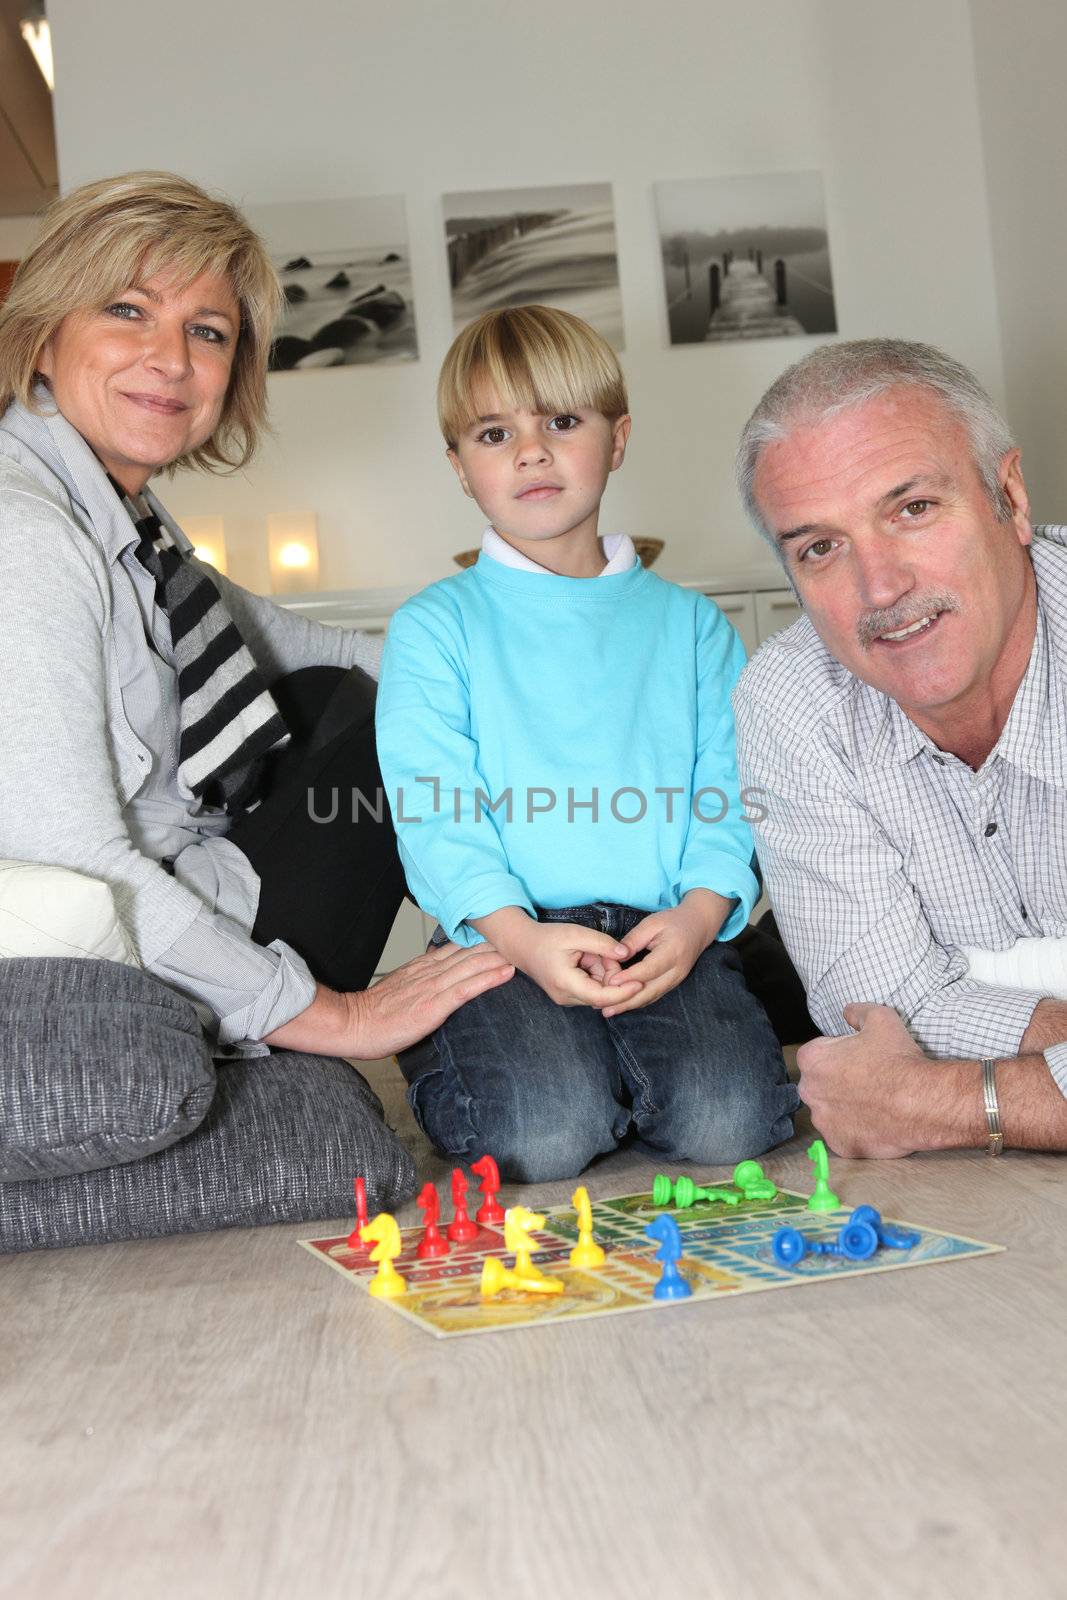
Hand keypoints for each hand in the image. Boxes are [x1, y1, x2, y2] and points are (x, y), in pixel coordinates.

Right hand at [265, 941, 515, 1059]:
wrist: (352, 1024)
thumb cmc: (374, 1012)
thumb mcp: (401, 988)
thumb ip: (422, 980)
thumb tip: (443, 975)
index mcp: (423, 967)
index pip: (459, 948)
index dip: (484, 940)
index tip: (506, 933)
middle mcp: (430, 972)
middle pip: (470, 952)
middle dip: (498, 943)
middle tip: (525, 934)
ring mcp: (432, 988)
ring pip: (472, 966)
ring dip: (499, 956)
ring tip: (524, 949)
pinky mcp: (433, 1006)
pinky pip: (465, 989)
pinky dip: (487, 979)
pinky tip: (505, 973)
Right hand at [511, 920, 643, 1007]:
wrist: (522, 945)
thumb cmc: (547, 938)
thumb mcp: (576, 934)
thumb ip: (602, 944)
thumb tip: (626, 954)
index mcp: (566, 983)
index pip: (601, 997)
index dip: (623, 992)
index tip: (640, 981)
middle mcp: (566, 997)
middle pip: (602, 995)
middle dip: (612, 974)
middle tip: (607, 951)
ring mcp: (566, 998)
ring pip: (598, 992)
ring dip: (604, 973)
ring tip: (593, 952)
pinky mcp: (568, 995)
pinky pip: (591, 989)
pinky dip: (596, 975)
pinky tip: (589, 958)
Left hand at [597, 897, 719, 1017]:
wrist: (698, 927)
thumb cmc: (673, 922)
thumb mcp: (652, 923)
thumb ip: (633, 940)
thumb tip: (616, 957)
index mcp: (673, 952)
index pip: (649, 969)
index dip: (629, 977)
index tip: (611, 982)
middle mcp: (677, 970)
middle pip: (650, 990)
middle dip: (626, 1000)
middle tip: (603, 1007)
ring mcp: (676, 980)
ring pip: (651, 997)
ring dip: (629, 1005)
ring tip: (608, 1011)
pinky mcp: (673, 984)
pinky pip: (654, 996)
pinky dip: (637, 1002)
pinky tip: (622, 1006)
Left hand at [795, 1002, 929, 1157]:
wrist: (921, 1101)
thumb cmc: (898, 1059)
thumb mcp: (881, 1018)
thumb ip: (858, 1012)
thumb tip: (848, 1012)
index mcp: (812, 1059)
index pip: (818, 1053)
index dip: (841, 1053)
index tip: (861, 1058)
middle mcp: (809, 1091)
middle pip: (819, 1083)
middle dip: (838, 1081)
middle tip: (868, 1080)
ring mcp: (823, 1121)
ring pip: (829, 1111)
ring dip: (845, 1107)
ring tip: (874, 1102)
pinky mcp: (840, 1145)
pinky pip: (844, 1136)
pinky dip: (856, 1131)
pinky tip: (875, 1122)